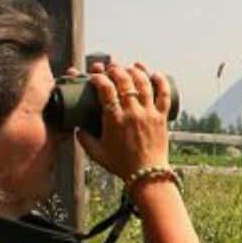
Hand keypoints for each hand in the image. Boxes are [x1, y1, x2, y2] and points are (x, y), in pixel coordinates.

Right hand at [75, 59, 172, 180]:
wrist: (147, 175)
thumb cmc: (120, 165)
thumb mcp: (95, 153)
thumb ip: (83, 138)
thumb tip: (77, 125)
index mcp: (114, 119)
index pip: (105, 88)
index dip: (98, 77)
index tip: (94, 77)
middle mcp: (132, 112)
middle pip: (124, 80)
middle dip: (115, 69)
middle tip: (111, 69)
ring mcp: (149, 113)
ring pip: (144, 83)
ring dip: (136, 70)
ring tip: (130, 67)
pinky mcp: (162, 117)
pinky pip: (164, 94)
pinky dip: (161, 81)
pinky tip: (155, 74)